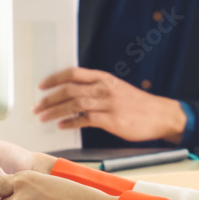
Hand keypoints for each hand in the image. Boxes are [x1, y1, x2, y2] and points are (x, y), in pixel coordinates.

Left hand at [34, 67, 186, 142]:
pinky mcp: (112, 120)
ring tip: (42, 117)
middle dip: (49, 98)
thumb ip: (97, 90)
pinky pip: (85, 120)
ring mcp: (109, 104)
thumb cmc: (138, 104)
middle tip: (36, 106)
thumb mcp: (118, 89)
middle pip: (70, 89)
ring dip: (55, 111)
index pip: (74, 73)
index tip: (41, 86)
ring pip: (74, 104)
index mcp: (105, 78)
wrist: (161, 115)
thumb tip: (72, 96)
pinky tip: (62, 126)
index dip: (54, 78)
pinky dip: (71, 123)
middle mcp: (105, 88)